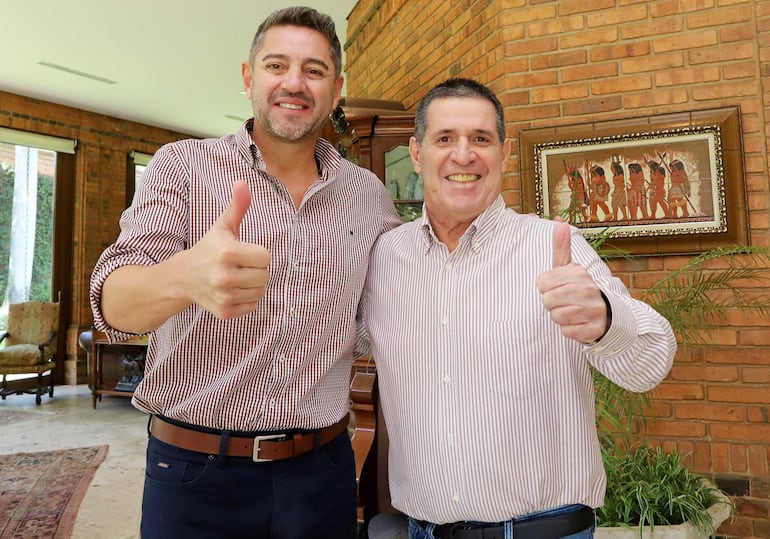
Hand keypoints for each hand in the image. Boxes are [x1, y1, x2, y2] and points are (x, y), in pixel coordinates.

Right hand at [182, 180, 270, 318]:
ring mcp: (224, 296)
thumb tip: (242, 182)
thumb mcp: (222, 226)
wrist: (183, 277)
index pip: (265, 257)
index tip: (243, 252)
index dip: (257, 254)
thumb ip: (237, 206)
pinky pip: (253, 306)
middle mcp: (225, 276)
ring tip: (237, 277)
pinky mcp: (224, 312)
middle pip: (265, 275)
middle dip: (256, 270)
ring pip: (260, 292)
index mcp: (227, 253)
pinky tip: (233, 290)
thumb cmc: (208, 249)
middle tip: (240, 266)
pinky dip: (247, 299)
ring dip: (253, 285)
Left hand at [536, 220, 607, 342]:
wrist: (607, 313)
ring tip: (571, 311)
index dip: (546, 287)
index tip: (557, 287)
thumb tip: (559, 220)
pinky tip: (579, 323)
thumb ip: (562, 246)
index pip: (542, 283)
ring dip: (560, 317)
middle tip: (564, 301)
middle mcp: (588, 290)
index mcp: (579, 273)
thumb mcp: (570, 267)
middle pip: (547, 301)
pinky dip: (569, 330)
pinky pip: (567, 332)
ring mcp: (593, 310)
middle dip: (552, 303)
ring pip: (556, 317)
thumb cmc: (581, 289)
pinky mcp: (594, 329)